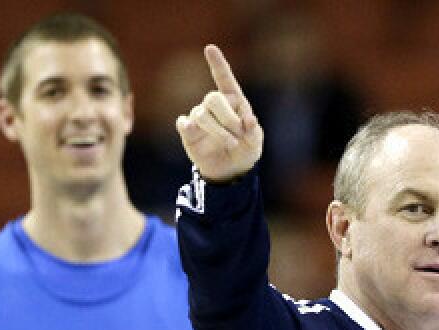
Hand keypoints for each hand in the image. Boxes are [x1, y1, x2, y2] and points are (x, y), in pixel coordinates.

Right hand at [176, 44, 262, 181]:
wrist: (230, 171)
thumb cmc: (245, 150)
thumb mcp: (255, 143)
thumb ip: (254, 132)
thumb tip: (250, 120)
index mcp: (234, 102)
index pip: (225, 79)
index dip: (217, 64)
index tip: (210, 48)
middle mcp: (215, 106)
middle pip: (213, 98)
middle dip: (227, 116)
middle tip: (237, 133)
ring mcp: (200, 117)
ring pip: (202, 115)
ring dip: (218, 131)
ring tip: (232, 144)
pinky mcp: (188, 131)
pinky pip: (184, 124)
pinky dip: (189, 127)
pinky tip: (194, 132)